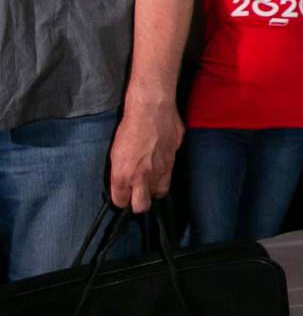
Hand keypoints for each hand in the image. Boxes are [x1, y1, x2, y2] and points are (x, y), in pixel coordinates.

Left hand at [109, 91, 181, 212]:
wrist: (151, 109)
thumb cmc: (129, 127)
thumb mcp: (115, 153)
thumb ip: (121, 172)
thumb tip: (126, 181)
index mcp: (122, 176)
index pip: (121, 202)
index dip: (121, 199)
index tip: (122, 194)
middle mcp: (142, 178)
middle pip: (142, 206)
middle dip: (138, 203)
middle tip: (136, 194)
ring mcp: (160, 170)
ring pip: (159, 194)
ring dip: (153, 190)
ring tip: (150, 182)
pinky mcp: (173, 160)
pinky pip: (169, 175)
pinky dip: (164, 174)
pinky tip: (160, 164)